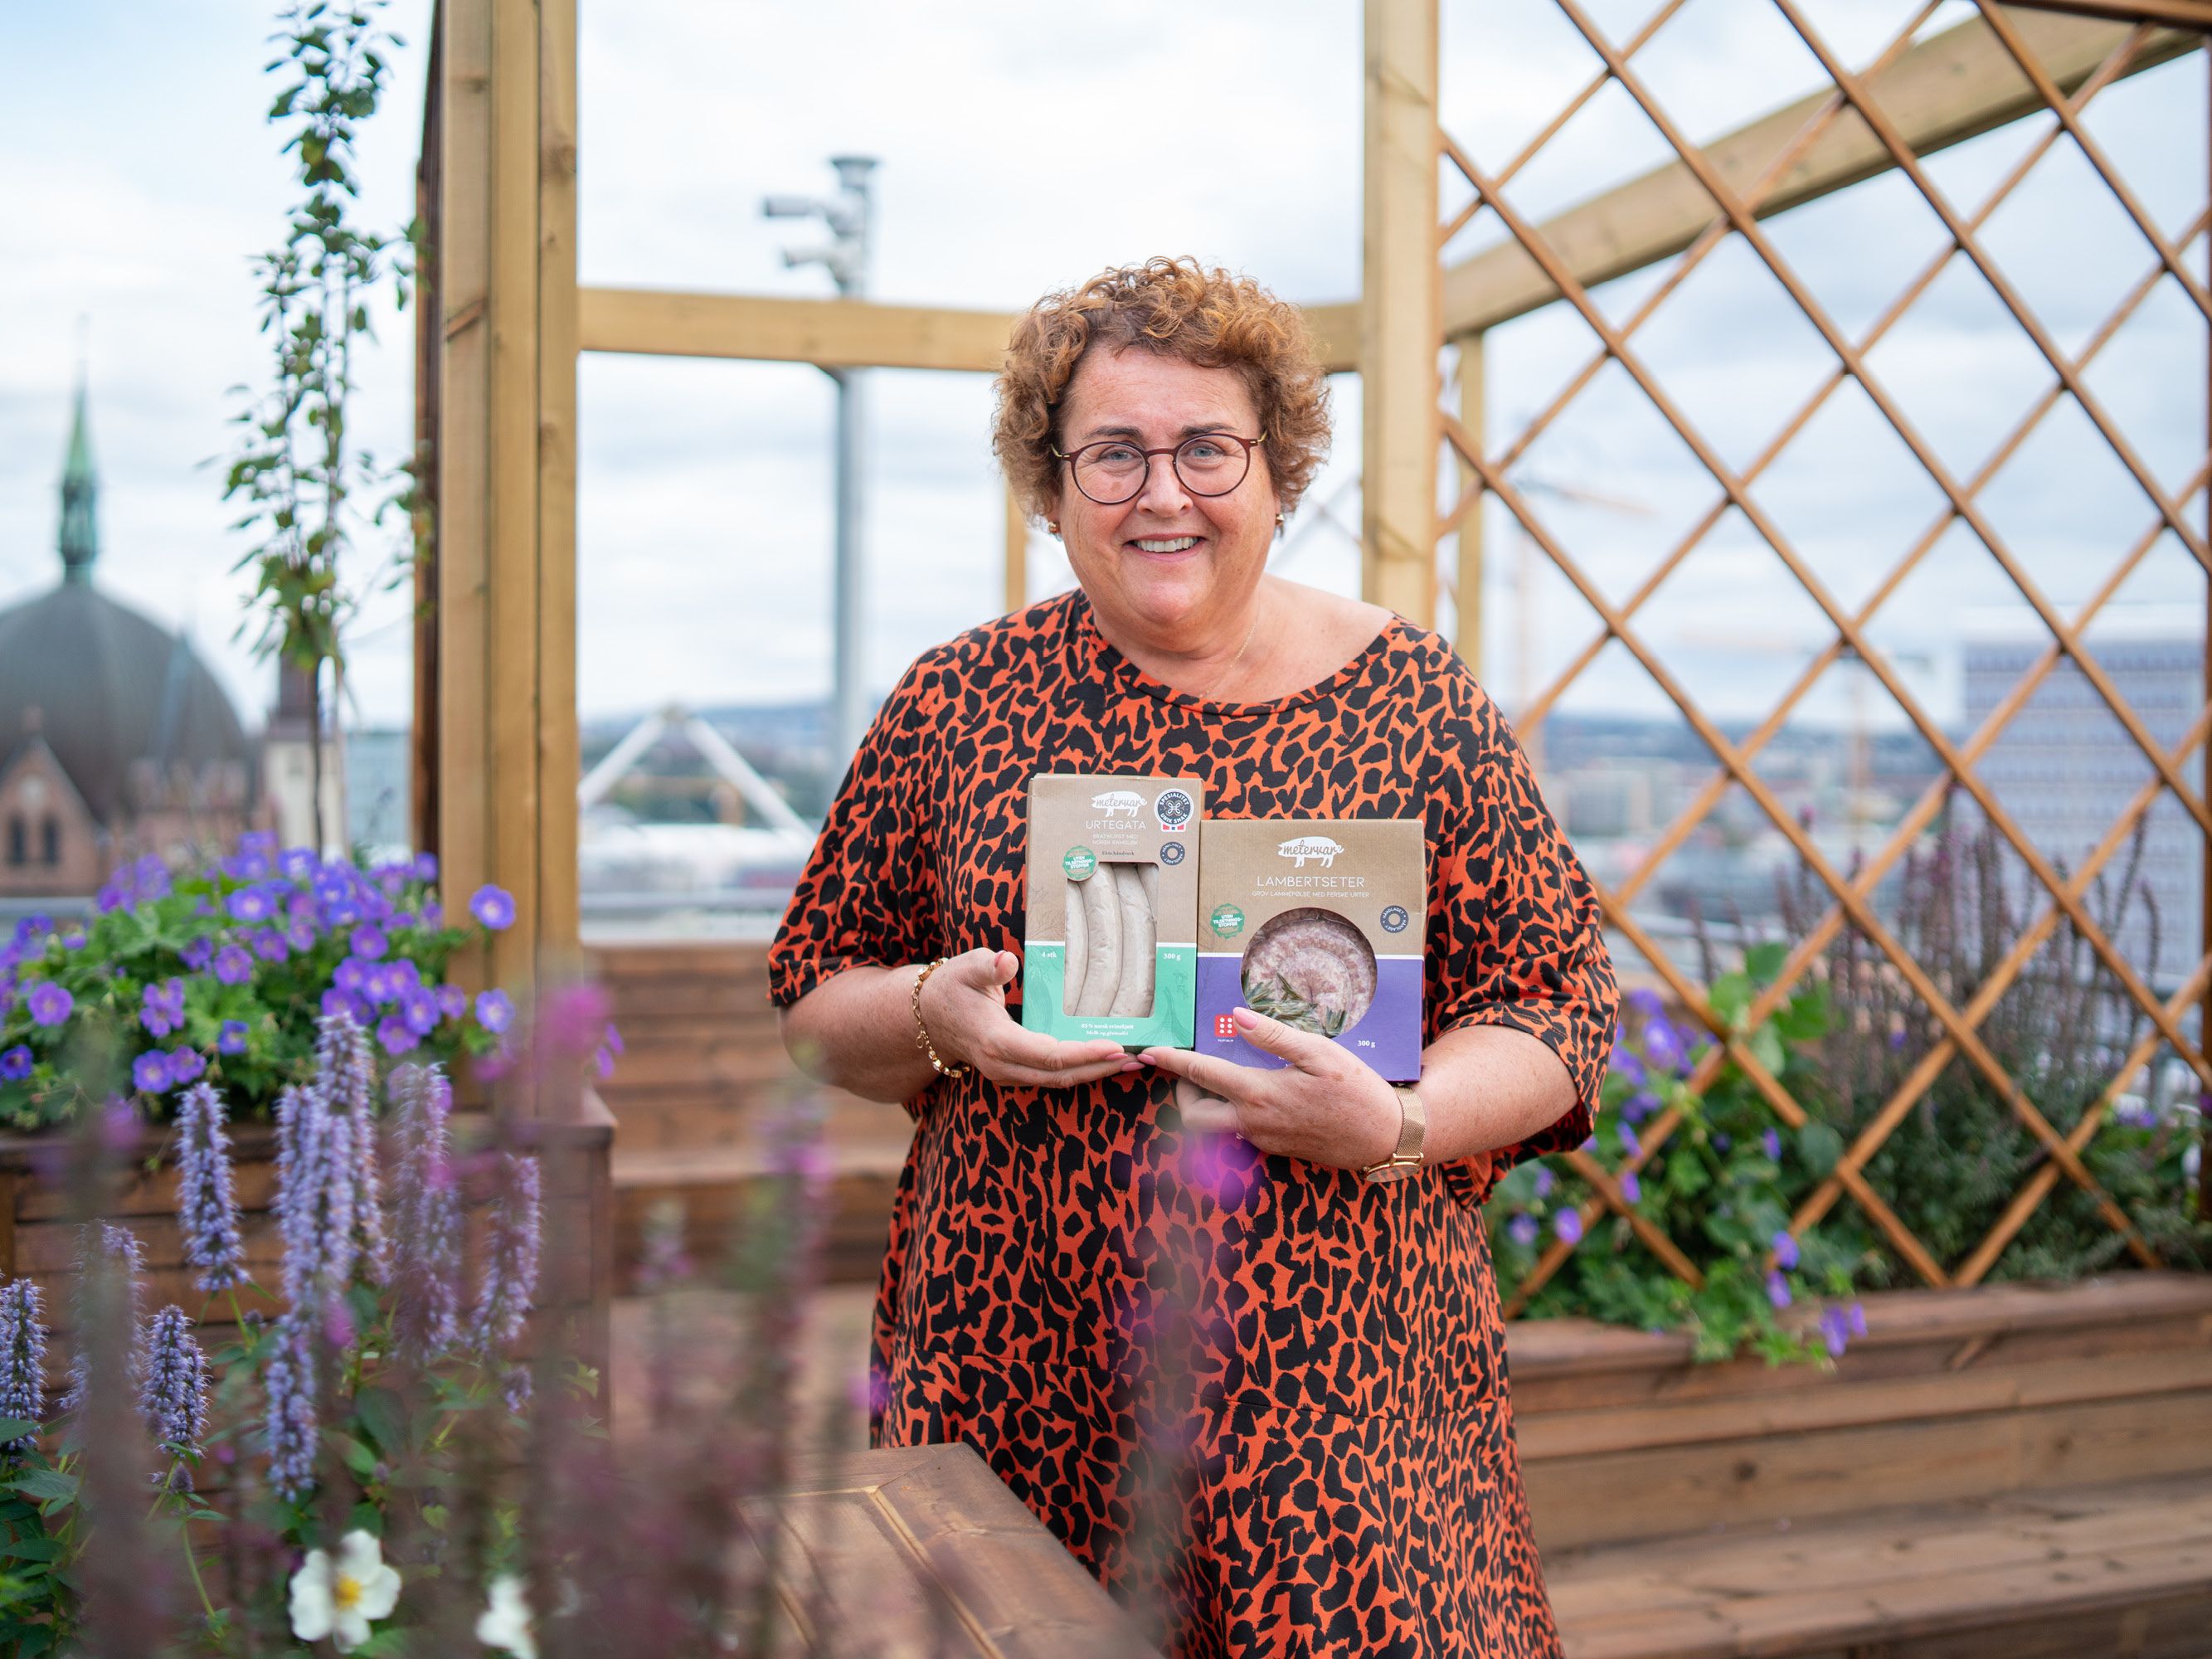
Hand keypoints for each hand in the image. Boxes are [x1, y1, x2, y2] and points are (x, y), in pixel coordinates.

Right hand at [920, 948, 1137, 1089]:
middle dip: (1100, 1068)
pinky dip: (1080, 1070)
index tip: (1115, 1047)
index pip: (1048, 1055)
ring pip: (1058, 1081)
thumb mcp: (965, 968)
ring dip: (1095, 1072)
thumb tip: (1007, 961)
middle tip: (1138, 1057)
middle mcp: (1002, 1066)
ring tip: (1132, 1061)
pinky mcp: (1014, 1073)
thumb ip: (987, 966)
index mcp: (995, 1041)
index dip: (1084, 1054)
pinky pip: (1051, 1077)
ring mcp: (1007, 1074)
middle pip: (1059, 1076)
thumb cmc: (951, 987)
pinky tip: (1104, 1060)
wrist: (926, 1018)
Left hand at [1140, 1006, 1402, 1171]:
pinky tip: (1254, 1093)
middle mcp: (1253, 1123)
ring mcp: (1263, 1141)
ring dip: (1208, 1103)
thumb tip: (1238, 1016)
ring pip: (1215, 1127)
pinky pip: (1239, 1133)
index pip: (1201, 1075)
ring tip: (1223, 1075)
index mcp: (1259, 1096)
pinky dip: (1232, 1113)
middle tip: (1194, 1067)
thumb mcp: (1321, 1053)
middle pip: (1194, 1114)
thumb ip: (1275, 1036)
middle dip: (1184, 1091)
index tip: (1149, 1051)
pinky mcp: (1275, 1150)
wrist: (1384, 1137)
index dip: (1171, 1061)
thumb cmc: (1357, 1091)